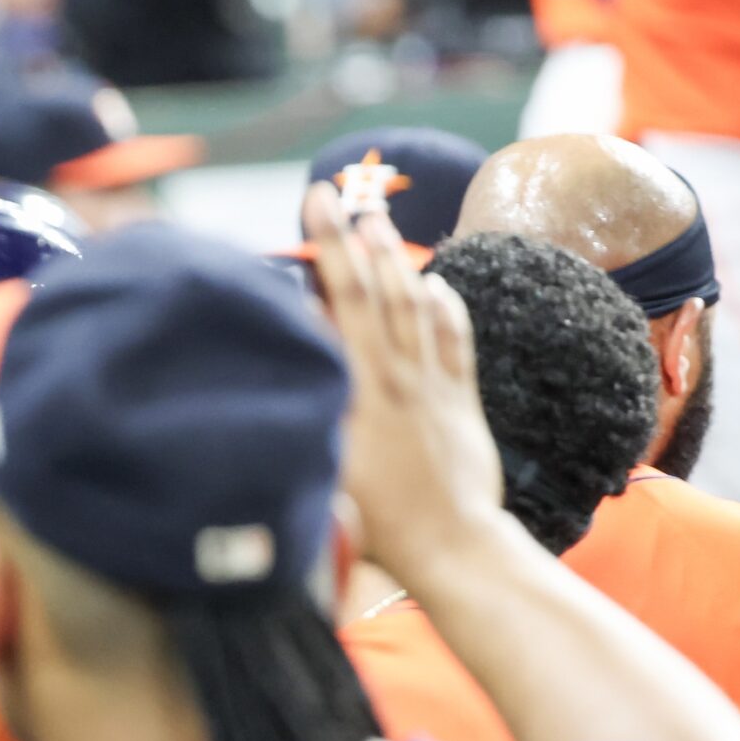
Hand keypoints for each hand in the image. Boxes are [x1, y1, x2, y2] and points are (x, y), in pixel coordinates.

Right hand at [305, 183, 504, 575]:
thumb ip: (304, 419)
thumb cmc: (375, 528)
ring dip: (391, 255)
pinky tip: (428, 282)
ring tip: (374, 217)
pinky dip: (440, 303)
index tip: (303, 218)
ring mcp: (429, 384)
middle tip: (328, 192)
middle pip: (366, 290)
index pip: (331, 309)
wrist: (452, 548)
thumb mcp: (322, 474)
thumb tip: (281, 372)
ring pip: (408, 303)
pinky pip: (451, 337)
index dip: (317, 259)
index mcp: (352, 393)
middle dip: (345, 236)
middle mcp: (392, 377)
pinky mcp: (458, 399)